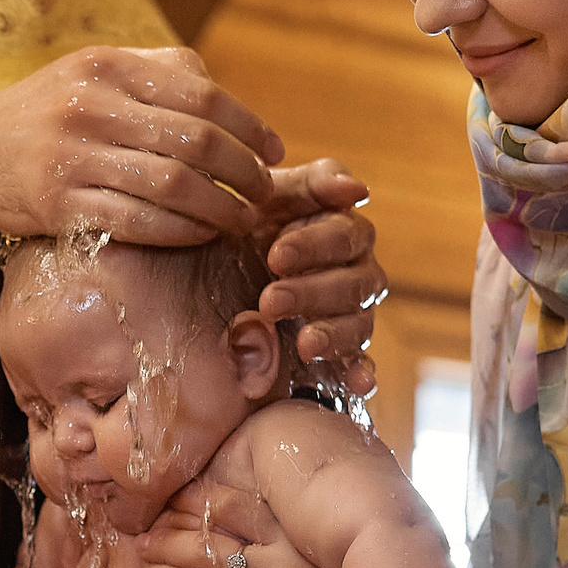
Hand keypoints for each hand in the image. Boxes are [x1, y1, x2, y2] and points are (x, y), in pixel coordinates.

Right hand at [0, 46, 282, 243]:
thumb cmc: (44, 113)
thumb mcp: (90, 74)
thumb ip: (155, 74)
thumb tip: (224, 96)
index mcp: (106, 66)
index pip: (201, 95)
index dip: (248, 127)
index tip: (273, 150)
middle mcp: (89, 107)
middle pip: (195, 142)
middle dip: (243, 172)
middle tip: (265, 191)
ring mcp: (72, 158)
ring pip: (172, 187)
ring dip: (221, 209)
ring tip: (243, 220)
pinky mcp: (59, 206)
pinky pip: (138, 223)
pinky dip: (181, 233)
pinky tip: (202, 235)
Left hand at [256, 159, 386, 396]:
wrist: (205, 268)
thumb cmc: (241, 224)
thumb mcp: (266, 194)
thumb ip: (313, 183)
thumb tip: (358, 189)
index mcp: (342, 232)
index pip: (347, 236)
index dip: (315, 246)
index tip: (275, 257)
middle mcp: (355, 273)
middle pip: (357, 284)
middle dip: (314, 293)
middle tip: (270, 301)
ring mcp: (349, 314)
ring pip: (361, 325)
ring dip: (334, 334)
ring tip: (304, 344)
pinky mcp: (339, 353)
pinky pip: (362, 365)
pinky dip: (362, 375)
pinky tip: (358, 384)